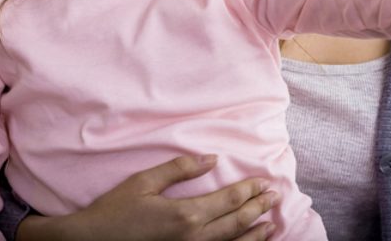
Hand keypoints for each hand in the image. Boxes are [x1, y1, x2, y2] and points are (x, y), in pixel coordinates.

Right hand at [17, 155, 277, 240]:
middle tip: (275, 197)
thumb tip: (212, 158)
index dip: (249, 190)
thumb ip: (181, 168)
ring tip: (271, 225)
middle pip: (235, 223)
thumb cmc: (115, 211)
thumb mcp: (145, 181)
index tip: (266, 182)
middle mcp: (192, 239)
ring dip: (253, 235)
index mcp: (185, 215)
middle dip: (258, 209)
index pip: (229, 200)